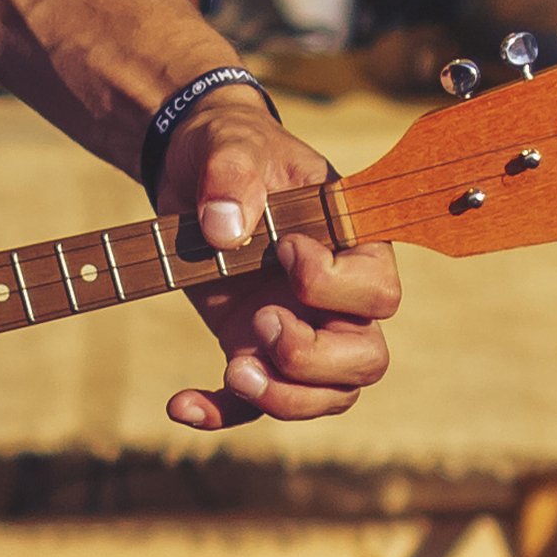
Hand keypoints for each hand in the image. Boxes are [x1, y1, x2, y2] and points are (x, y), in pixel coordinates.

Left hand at [151, 90, 400, 428]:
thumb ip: (232, 174)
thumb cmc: (232, 148)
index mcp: (352, 245)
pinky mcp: (250, 346)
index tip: (283, 249)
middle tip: (261, 322)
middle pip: (364, 360)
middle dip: (314, 359)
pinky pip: (252, 403)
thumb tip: (225, 229)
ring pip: (326, 395)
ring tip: (233, 373)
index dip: (332, 285)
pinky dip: (221, 412)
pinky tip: (180, 405)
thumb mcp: (230, 144)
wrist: (195, 169)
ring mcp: (297, 327)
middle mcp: (336, 297)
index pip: (375, 291)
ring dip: (284, 398)